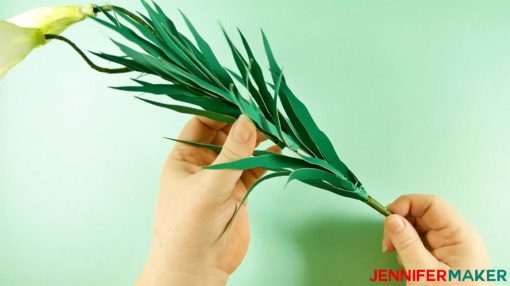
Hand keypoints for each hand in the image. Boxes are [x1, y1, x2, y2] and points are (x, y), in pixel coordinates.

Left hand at [136, 115, 278, 285]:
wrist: (197, 268)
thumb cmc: (188, 227)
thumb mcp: (209, 185)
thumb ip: (232, 154)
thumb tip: (247, 121)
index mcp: (183, 159)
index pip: (200, 125)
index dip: (219, 112)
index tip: (241, 103)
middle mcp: (202, 165)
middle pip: (224, 135)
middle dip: (242, 125)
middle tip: (264, 114)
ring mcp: (221, 179)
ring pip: (241, 151)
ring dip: (258, 141)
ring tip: (277, 129)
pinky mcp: (238, 192)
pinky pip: (253, 169)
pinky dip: (266, 160)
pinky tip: (280, 150)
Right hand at [382, 194, 490, 284]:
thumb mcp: (424, 273)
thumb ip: (406, 243)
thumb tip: (392, 219)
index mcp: (460, 235)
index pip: (431, 204)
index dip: (407, 204)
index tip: (387, 218)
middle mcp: (457, 237)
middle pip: (423, 215)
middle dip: (401, 225)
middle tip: (387, 244)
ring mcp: (450, 248)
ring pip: (419, 229)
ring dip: (403, 239)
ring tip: (398, 258)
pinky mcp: (444, 258)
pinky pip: (421, 244)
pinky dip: (408, 249)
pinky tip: (406, 264)